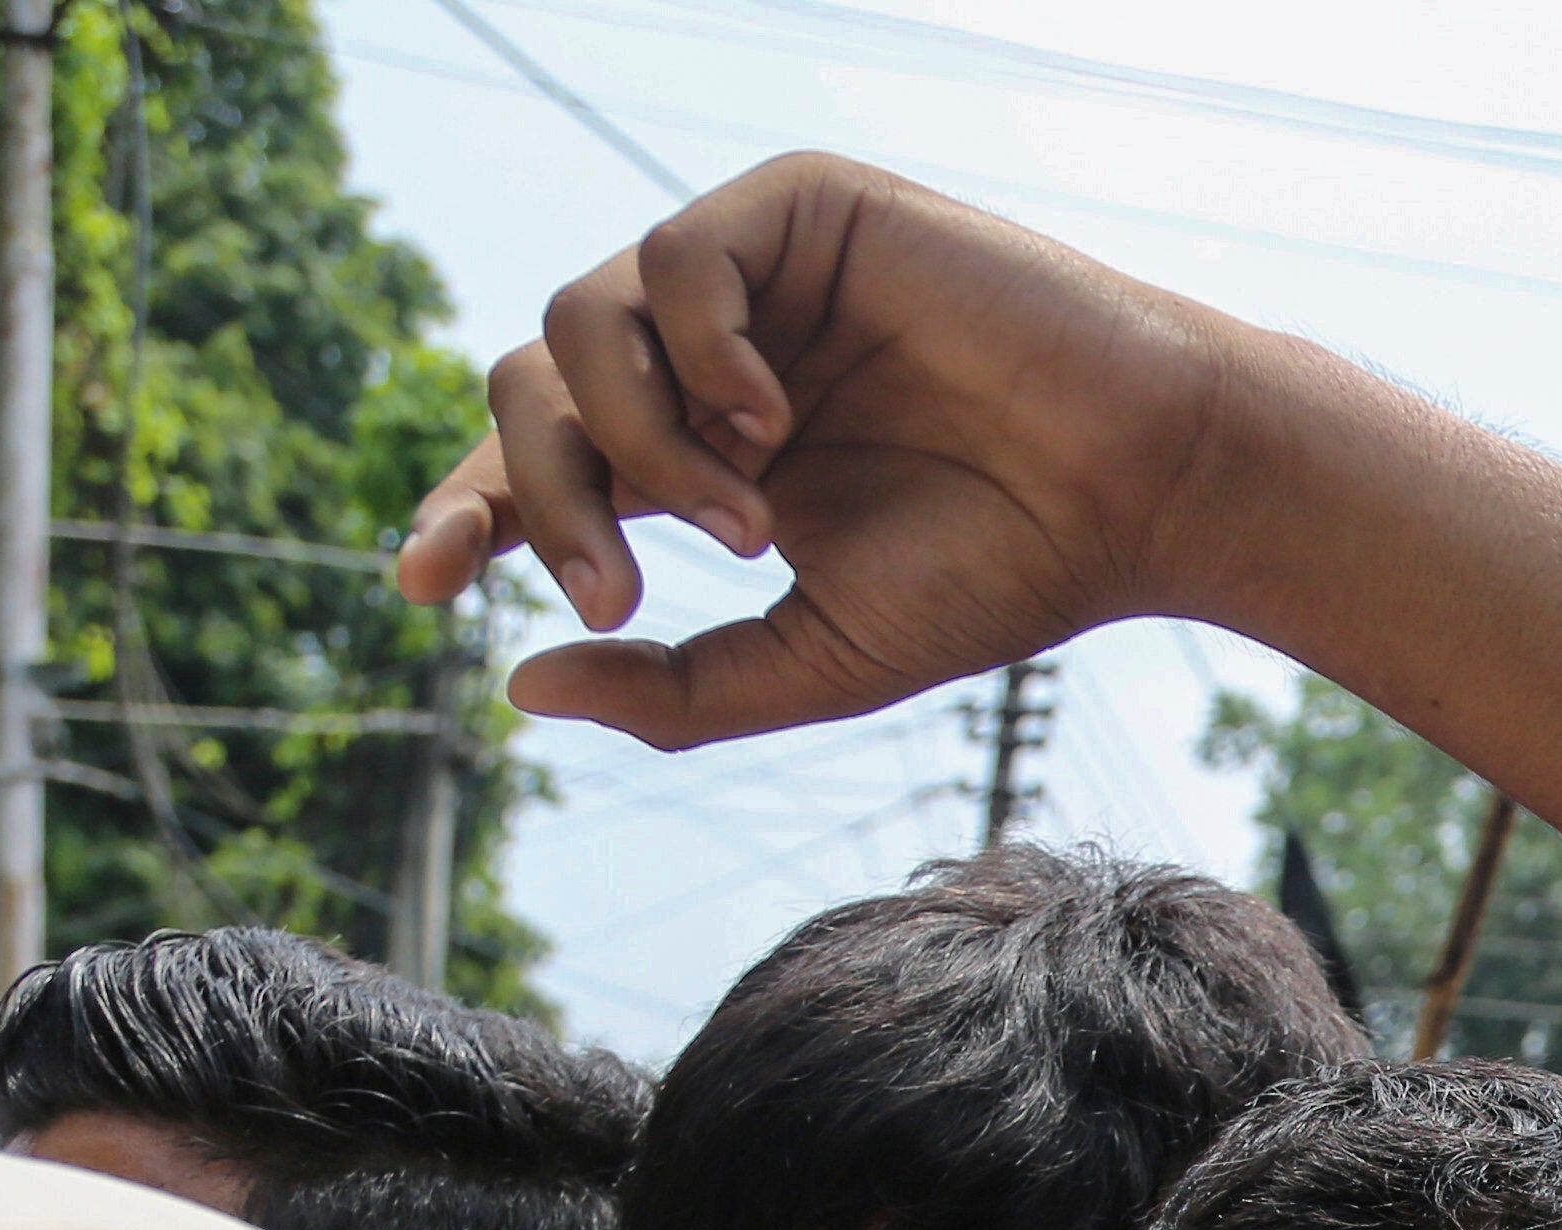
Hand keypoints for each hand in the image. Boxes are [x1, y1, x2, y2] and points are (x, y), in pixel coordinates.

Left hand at [393, 153, 1244, 749]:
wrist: (1136, 490)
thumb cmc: (1002, 572)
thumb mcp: (815, 661)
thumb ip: (675, 689)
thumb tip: (516, 685)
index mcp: (700, 452)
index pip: (538, 464)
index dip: (468, 513)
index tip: (425, 587)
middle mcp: (710, 357)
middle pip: (527, 393)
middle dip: (540, 501)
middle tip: (620, 593)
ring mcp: (753, 276)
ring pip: (575, 323)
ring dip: (632, 442)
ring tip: (740, 517)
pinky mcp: (802, 208)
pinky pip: (675, 259)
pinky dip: (699, 353)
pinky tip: (774, 419)